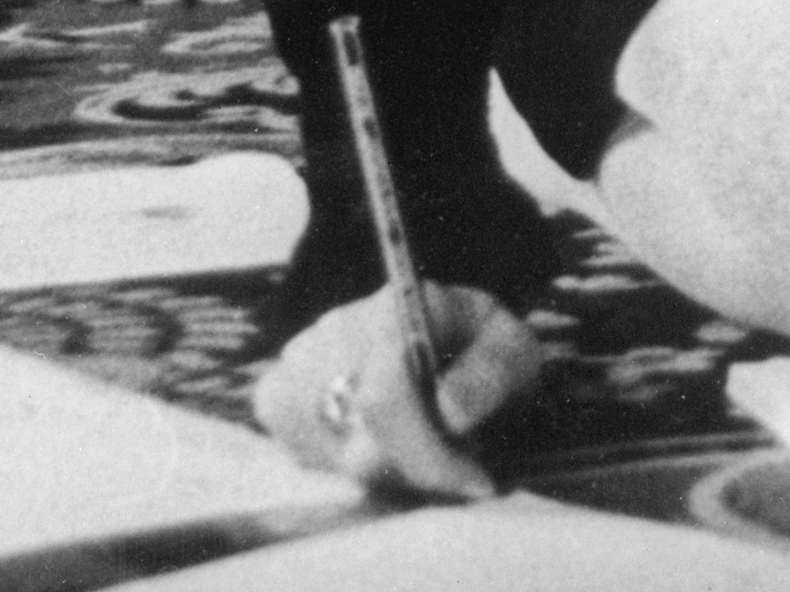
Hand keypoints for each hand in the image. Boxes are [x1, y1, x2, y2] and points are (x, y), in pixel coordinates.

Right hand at [252, 281, 543, 498]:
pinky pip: (306, 456)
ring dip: (389, 470)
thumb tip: (451, 414)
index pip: (385, 398)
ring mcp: (298, 363)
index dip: (428, 453)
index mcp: (395, 309)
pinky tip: (383, 443)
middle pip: (357, 442)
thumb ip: (490, 373)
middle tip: (462, 468)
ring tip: (426, 446)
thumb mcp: (511, 348)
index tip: (473, 479)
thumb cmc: (480, 345)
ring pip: (332, 457)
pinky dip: (350, 465)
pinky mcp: (277, 397)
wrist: (443, 332)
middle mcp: (334, 330)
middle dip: (417, 470)